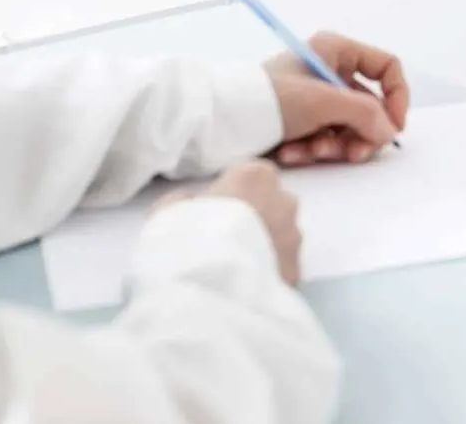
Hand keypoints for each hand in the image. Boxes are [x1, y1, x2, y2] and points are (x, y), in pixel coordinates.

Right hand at [155, 160, 301, 284]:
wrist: (212, 291)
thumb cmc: (188, 239)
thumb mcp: (168, 212)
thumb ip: (182, 201)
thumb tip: (188, 201)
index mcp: (255, 176)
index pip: (250, 175)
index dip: (231, 193)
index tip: (214, 211)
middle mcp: (285, 201)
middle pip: (272, 203)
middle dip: (255, 216)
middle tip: (225, 240)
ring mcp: (295, 237)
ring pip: (283, 235)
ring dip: (265, 245)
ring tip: (235, 267)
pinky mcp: (297, 271)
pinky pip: (282, 267)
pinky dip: (269, 273)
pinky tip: (246, 287)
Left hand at [265, 32, 410, 165]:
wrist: (219, 122)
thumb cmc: (269, 99)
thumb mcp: (322, 102)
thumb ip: (365, 114)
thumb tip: (388, 132)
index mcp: (336, 51)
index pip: (386, 67)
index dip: (397, 96)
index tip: (392, 127)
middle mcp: (329, 72)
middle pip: (369, 106)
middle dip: (359, 133)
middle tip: (350, 154)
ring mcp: (316, 99)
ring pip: (349, 128)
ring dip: (335, 145)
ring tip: (312, 151)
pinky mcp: (303, 123)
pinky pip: (326, 138)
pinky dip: (314, 149)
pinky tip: (293, 153)